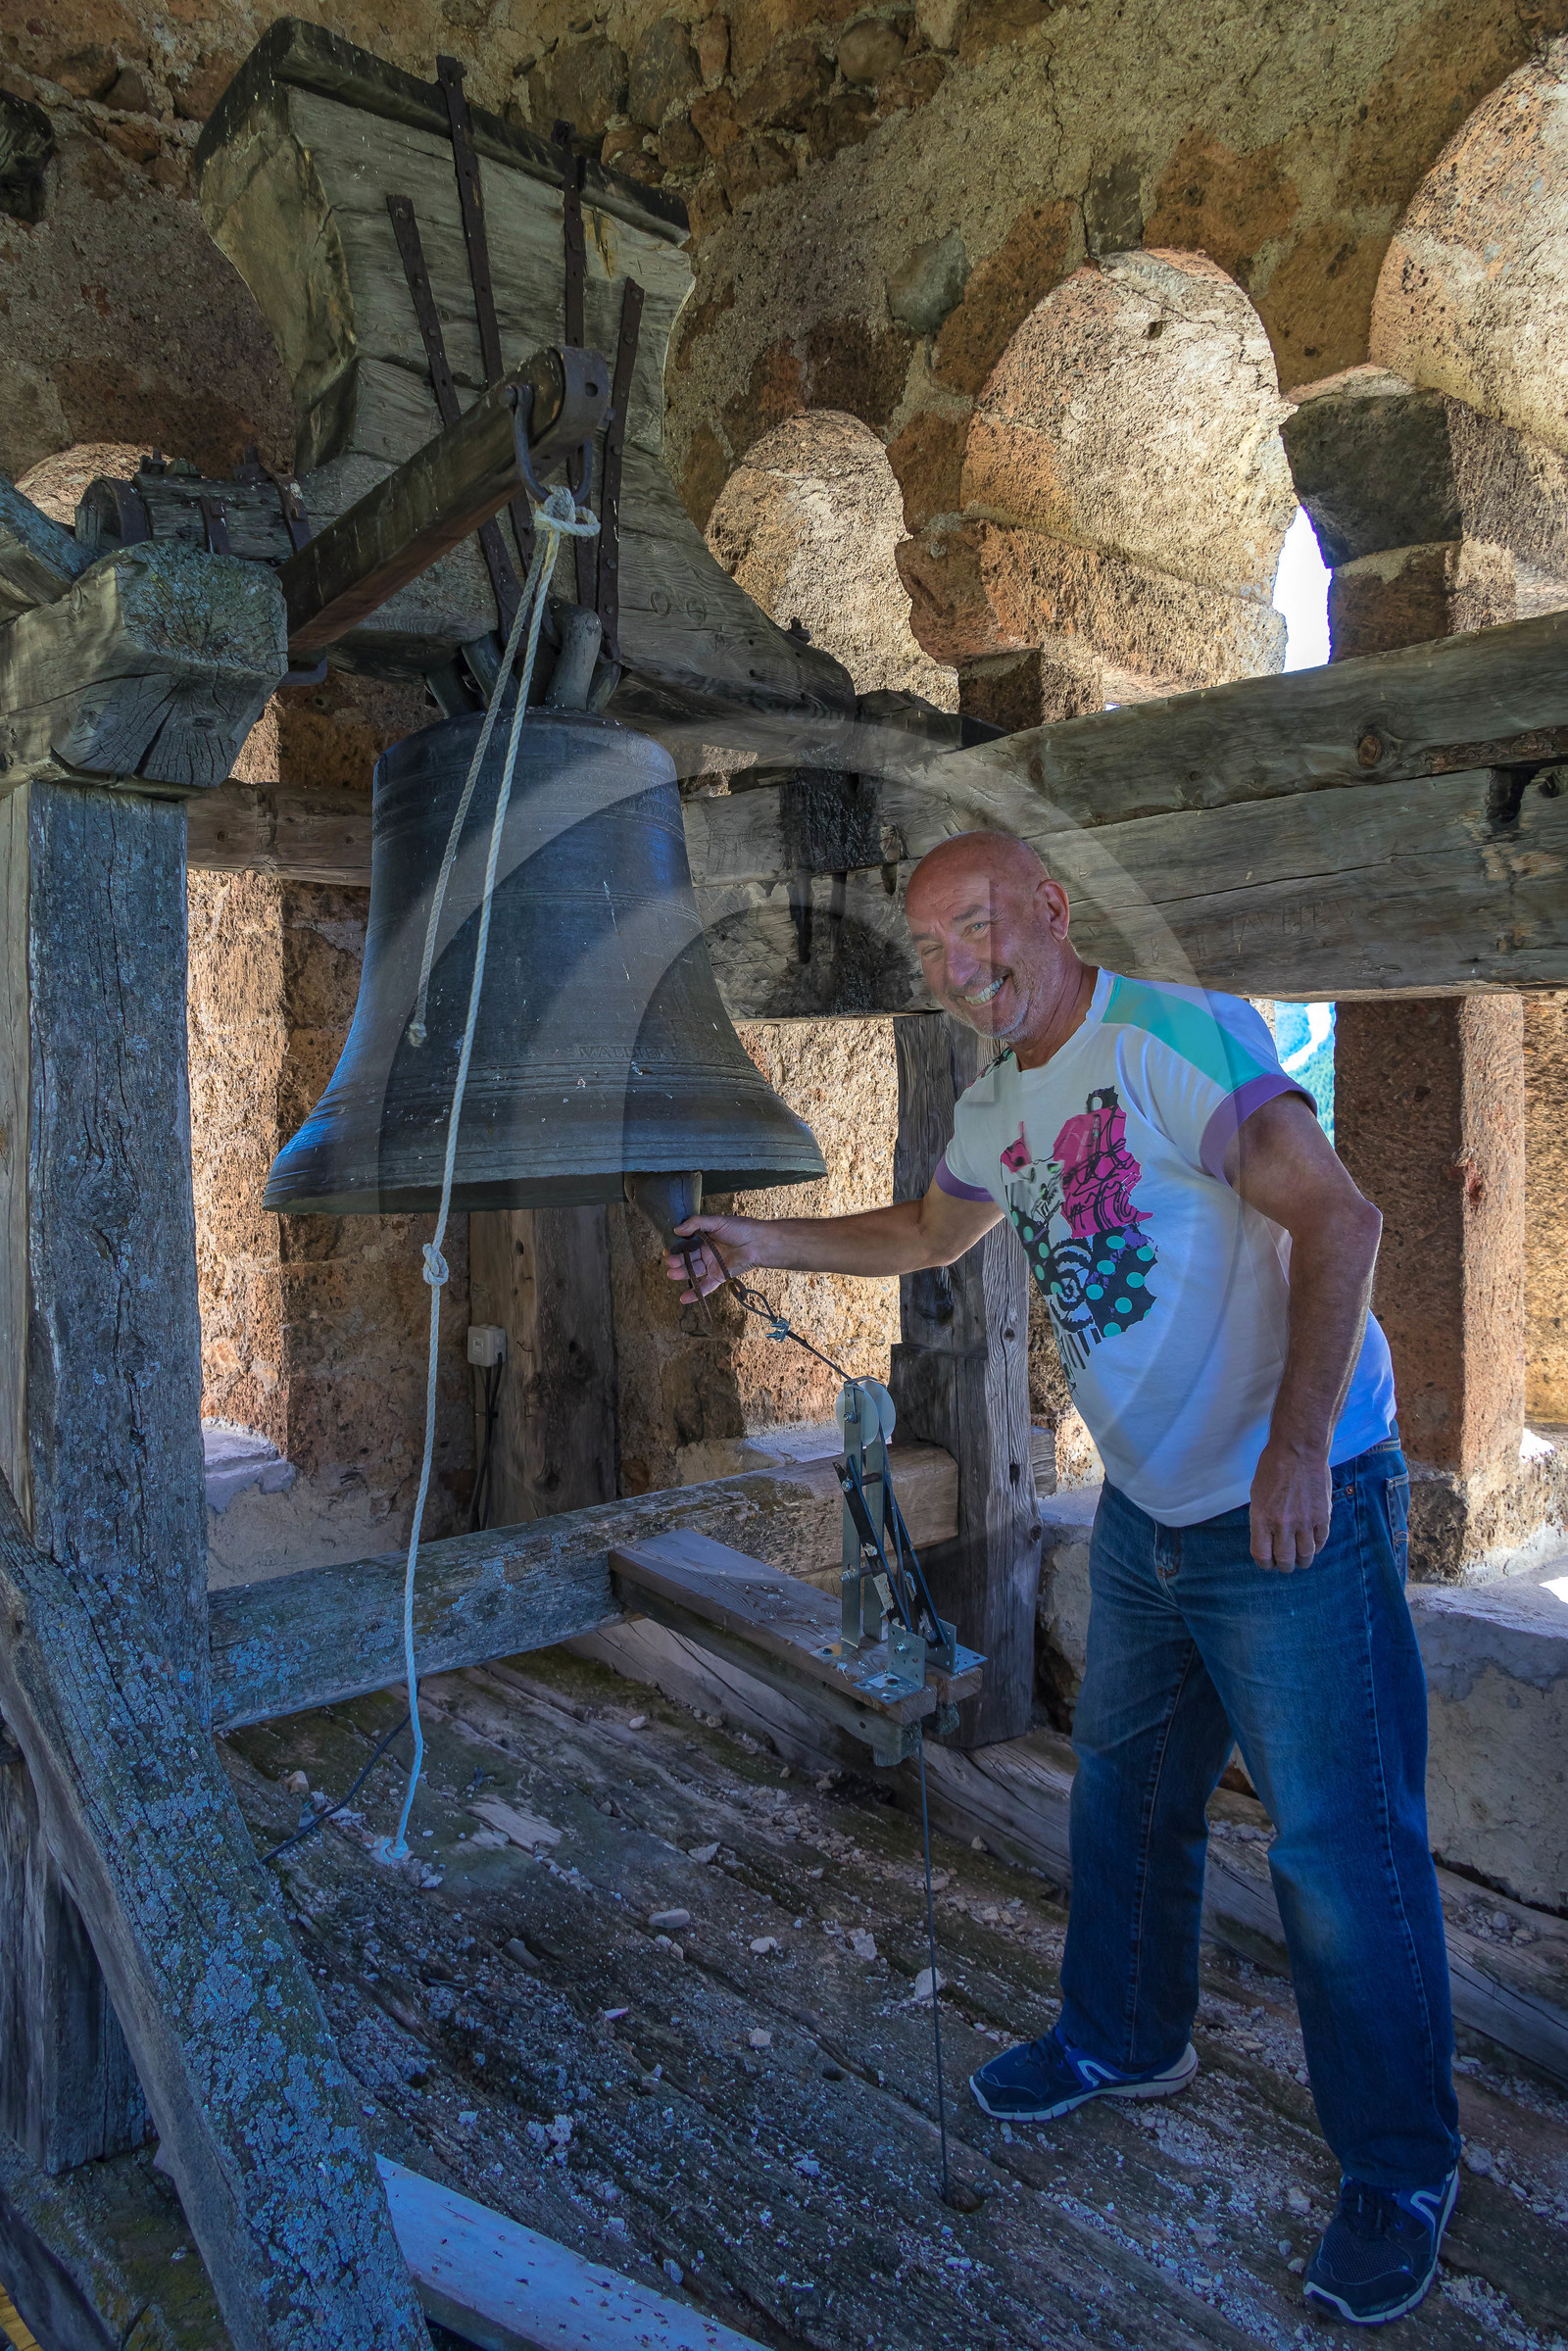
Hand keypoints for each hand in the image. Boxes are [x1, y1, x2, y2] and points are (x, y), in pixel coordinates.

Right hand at [664, 1214, 766, 1301]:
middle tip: (670, 1261)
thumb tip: (676, 1229)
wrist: (758, 1242)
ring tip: (671, 1273)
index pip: (685, 1243)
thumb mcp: (717, 1221)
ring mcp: (712, 1265)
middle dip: (677, 1260)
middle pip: (687, 1258)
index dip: (676, 1247)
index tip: (667, 1249)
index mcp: (704, 1238)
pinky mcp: (719, 1276)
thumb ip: (696, 1223)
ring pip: (693, 1271)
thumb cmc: (740, 1229)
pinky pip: (705, 1286)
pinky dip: (695, 1293)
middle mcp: (706, 1252)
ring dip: (681, 1273)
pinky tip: (683, 1298)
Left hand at [1249, 1436, 1331, 1570]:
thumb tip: (1267, 1541)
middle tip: (1285, 1563)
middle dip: (1284, 1566)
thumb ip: (1262, 1519)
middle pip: (1285, 1560)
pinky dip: (1317, 1547)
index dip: (1265, 1564)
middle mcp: (1283, 1523)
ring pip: (1306, 1555)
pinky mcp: (1323, 1516)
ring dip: (1302, 1561)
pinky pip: (1321, 1541)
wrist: (1298, 1450)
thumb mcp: (1257, 1495)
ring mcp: (1305, 1521)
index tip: (1268, 1563)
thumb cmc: (1273, 1468)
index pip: (1262, 1555)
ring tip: (1301, 1560)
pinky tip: (1313, 1545)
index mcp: (1262, 1518)